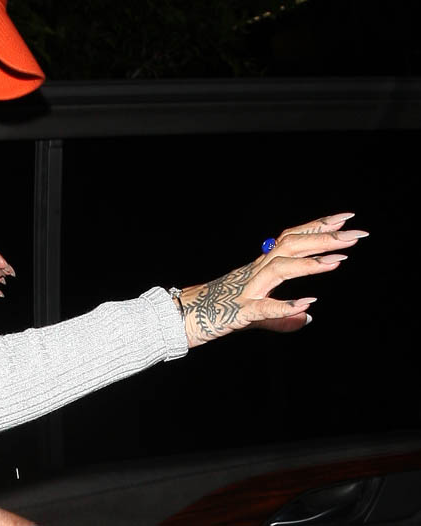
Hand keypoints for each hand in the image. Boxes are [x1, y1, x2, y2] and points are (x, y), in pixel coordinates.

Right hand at [177, 212, 366, 348]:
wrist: (181, 317)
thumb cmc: (216, 311)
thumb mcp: (256, 314)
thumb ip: (282, 315)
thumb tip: (308, 317)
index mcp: (259, 267)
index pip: (291, 240)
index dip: (317, 228)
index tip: (345, 219)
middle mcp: (254, 271)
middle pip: (289, 246)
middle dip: (323, 238)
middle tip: (355, 233)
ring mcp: (246, 289)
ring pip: (279, 269)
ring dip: (309, 264)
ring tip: (338, 261)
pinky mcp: (239, 311)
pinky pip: (262, 307)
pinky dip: (284, 305)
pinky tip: (306, 303)